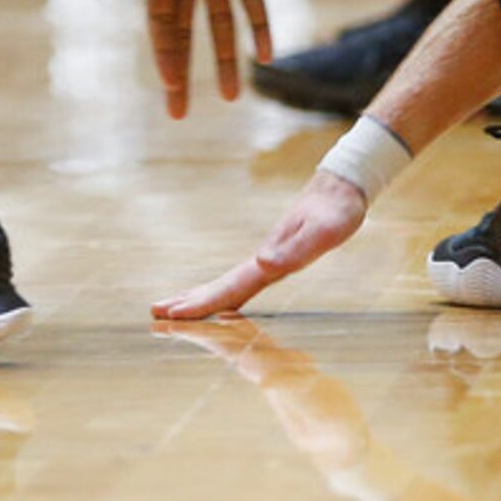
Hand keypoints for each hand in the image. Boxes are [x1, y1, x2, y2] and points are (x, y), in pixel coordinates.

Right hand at [108, 0, 271, 117]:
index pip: (160, 27)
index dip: (166, 58)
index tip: (170, 89)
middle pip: (185, 35)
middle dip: (184, 72)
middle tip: (180, 114)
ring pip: (222, 24)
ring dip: (227, 59)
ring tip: (234, 96)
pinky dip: (259, 25)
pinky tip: (265, 54)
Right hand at [150, 172, 369, 317]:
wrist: (344, 183)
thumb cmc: (338, 208)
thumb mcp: (325, 231)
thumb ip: (296, 248)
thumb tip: (262, 264)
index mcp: (270, 257)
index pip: (230, 286)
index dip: (203, 303)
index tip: (173, 317)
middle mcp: (264, 257)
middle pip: (221, 285)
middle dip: (190, 301)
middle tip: (155, 314)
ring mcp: (269, 254)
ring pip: (229, 281)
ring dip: (202, 295)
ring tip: (176, 307)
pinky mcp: (278, 252)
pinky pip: (244, 279)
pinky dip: (225, 290)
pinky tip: (224, 296)